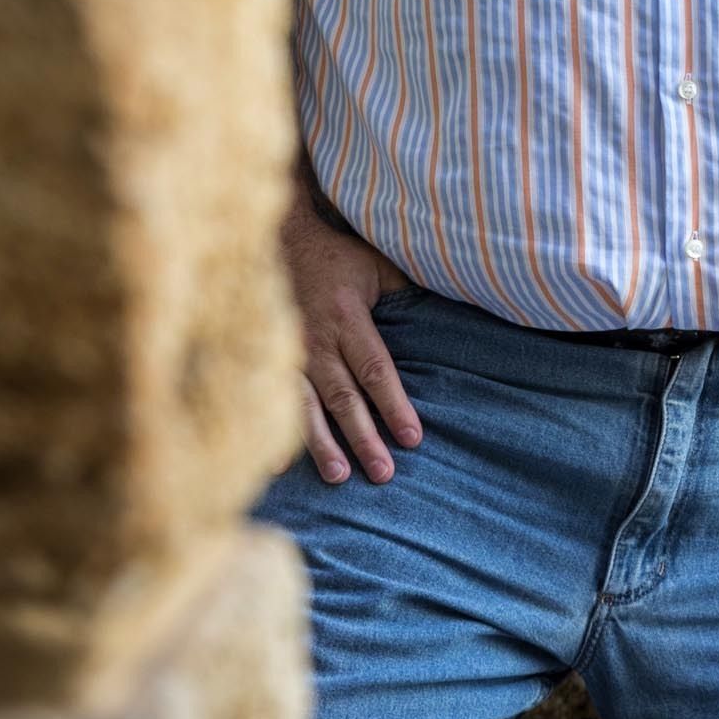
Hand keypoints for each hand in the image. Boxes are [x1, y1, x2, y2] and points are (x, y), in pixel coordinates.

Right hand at [279, 186, 423, 484]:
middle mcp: (315, 338)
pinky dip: (278, 434)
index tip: (412, 437)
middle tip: (383, 473)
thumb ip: (405, 291)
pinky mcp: (269, 360)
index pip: (374, 367)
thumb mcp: (376, 265)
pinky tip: (279, 467)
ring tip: (340, 477)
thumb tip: (449, 311)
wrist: (280, 241)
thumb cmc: (338, 257)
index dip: (394, 403)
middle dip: (363, 436)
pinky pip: (275, 402)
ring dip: (323, 444)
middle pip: (343, 396)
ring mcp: (288, 352)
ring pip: (307, 406)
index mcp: (346, 315)